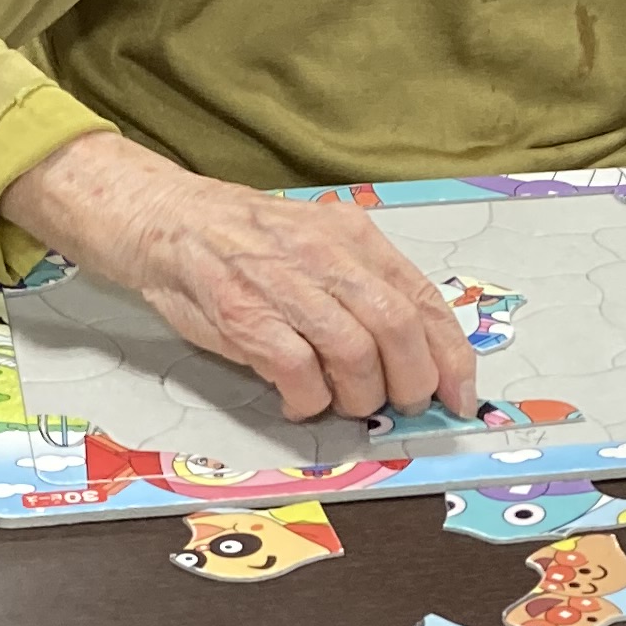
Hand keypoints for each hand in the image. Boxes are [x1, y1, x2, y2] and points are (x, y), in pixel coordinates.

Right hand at [3, 131, 480, 427]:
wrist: (166, 220)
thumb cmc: (245, 242)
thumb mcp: (317, 244)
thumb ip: (363, 288)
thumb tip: (415, 351)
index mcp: (352, 237)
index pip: (422, 300)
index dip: (450, 356)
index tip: (459, 395)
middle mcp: (324, 254)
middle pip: (396, 331)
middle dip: (409, 383)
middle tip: (397, 405)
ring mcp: (283, 284)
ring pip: (354, 355)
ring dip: (357, 397)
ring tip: (341, 402)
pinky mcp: (243, 315)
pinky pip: (298, 372)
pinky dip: (307, 400)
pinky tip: (298, 400)